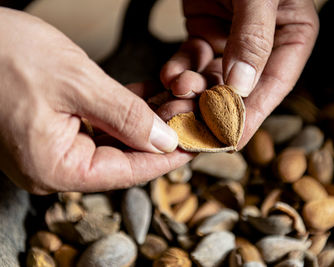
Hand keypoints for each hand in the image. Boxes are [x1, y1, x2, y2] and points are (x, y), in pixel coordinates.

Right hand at [0, 8, 191, 193]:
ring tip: (175, 103)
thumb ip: (126, 116)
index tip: (197, 143)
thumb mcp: (76, 83)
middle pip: (123, 159)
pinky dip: (125, 113)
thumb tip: (164, 141)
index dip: (168, 158)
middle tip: (190, 116)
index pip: (128, 171)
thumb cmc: (3, 55)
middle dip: (159, 136)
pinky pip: (99, 127)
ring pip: (114, 142)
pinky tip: (149, 97)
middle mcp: (54, 166)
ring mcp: (53, 149)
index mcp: (56, 168)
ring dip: (145, 122)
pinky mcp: (54, 129)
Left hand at [160, 0, 318, 146]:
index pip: (272, 86)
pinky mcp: (207, 35)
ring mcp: (234, 42)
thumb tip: (242, 86)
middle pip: (239, 90)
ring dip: (190, 92)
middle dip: (210, 108)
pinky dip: (178, 70)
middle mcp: (264, 45)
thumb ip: (254, 37)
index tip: (228, 139)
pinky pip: (192, 61)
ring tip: (171, 97)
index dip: (250, 116)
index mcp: (292, 37)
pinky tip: (166, 75)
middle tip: (186, 122)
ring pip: (212, 80)